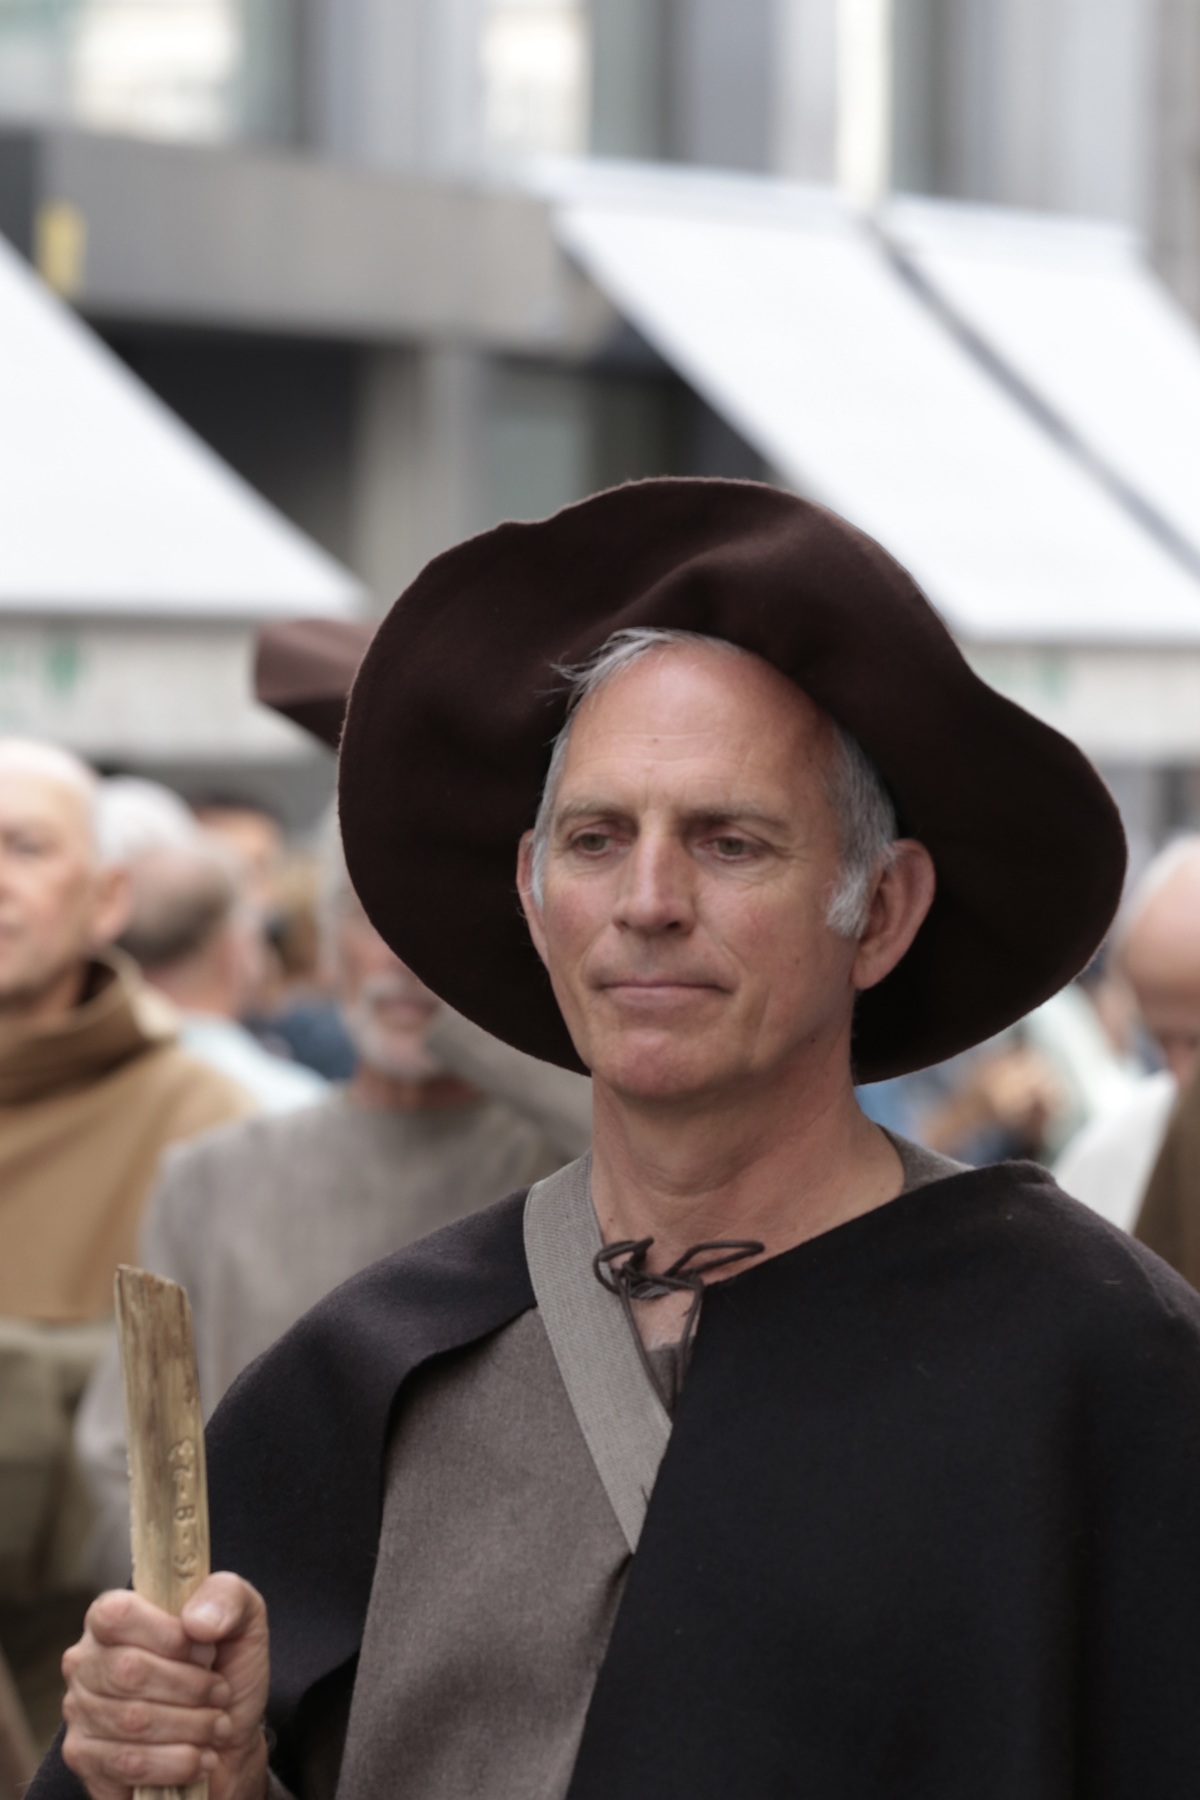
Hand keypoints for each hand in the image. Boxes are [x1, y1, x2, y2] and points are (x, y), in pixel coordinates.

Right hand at [62, 1572, 269, 1799]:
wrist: (227, 1738)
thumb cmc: (226, 1669)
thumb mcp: (242, 1619)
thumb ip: (227, 1597)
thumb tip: (196, 1620)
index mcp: (114, 1615)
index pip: (118, 1614)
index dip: (169, 1636)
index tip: (207, 1652)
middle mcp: (86, 1659)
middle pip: (129, 1671)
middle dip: (191, 1687)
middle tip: (220, 1693)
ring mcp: (79, 1710)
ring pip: (133, 1721)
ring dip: (191, 1726)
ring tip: (216, 1725)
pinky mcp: (84, 1758)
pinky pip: (129, 1764)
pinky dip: (178, 1762)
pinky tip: (199, 1756)